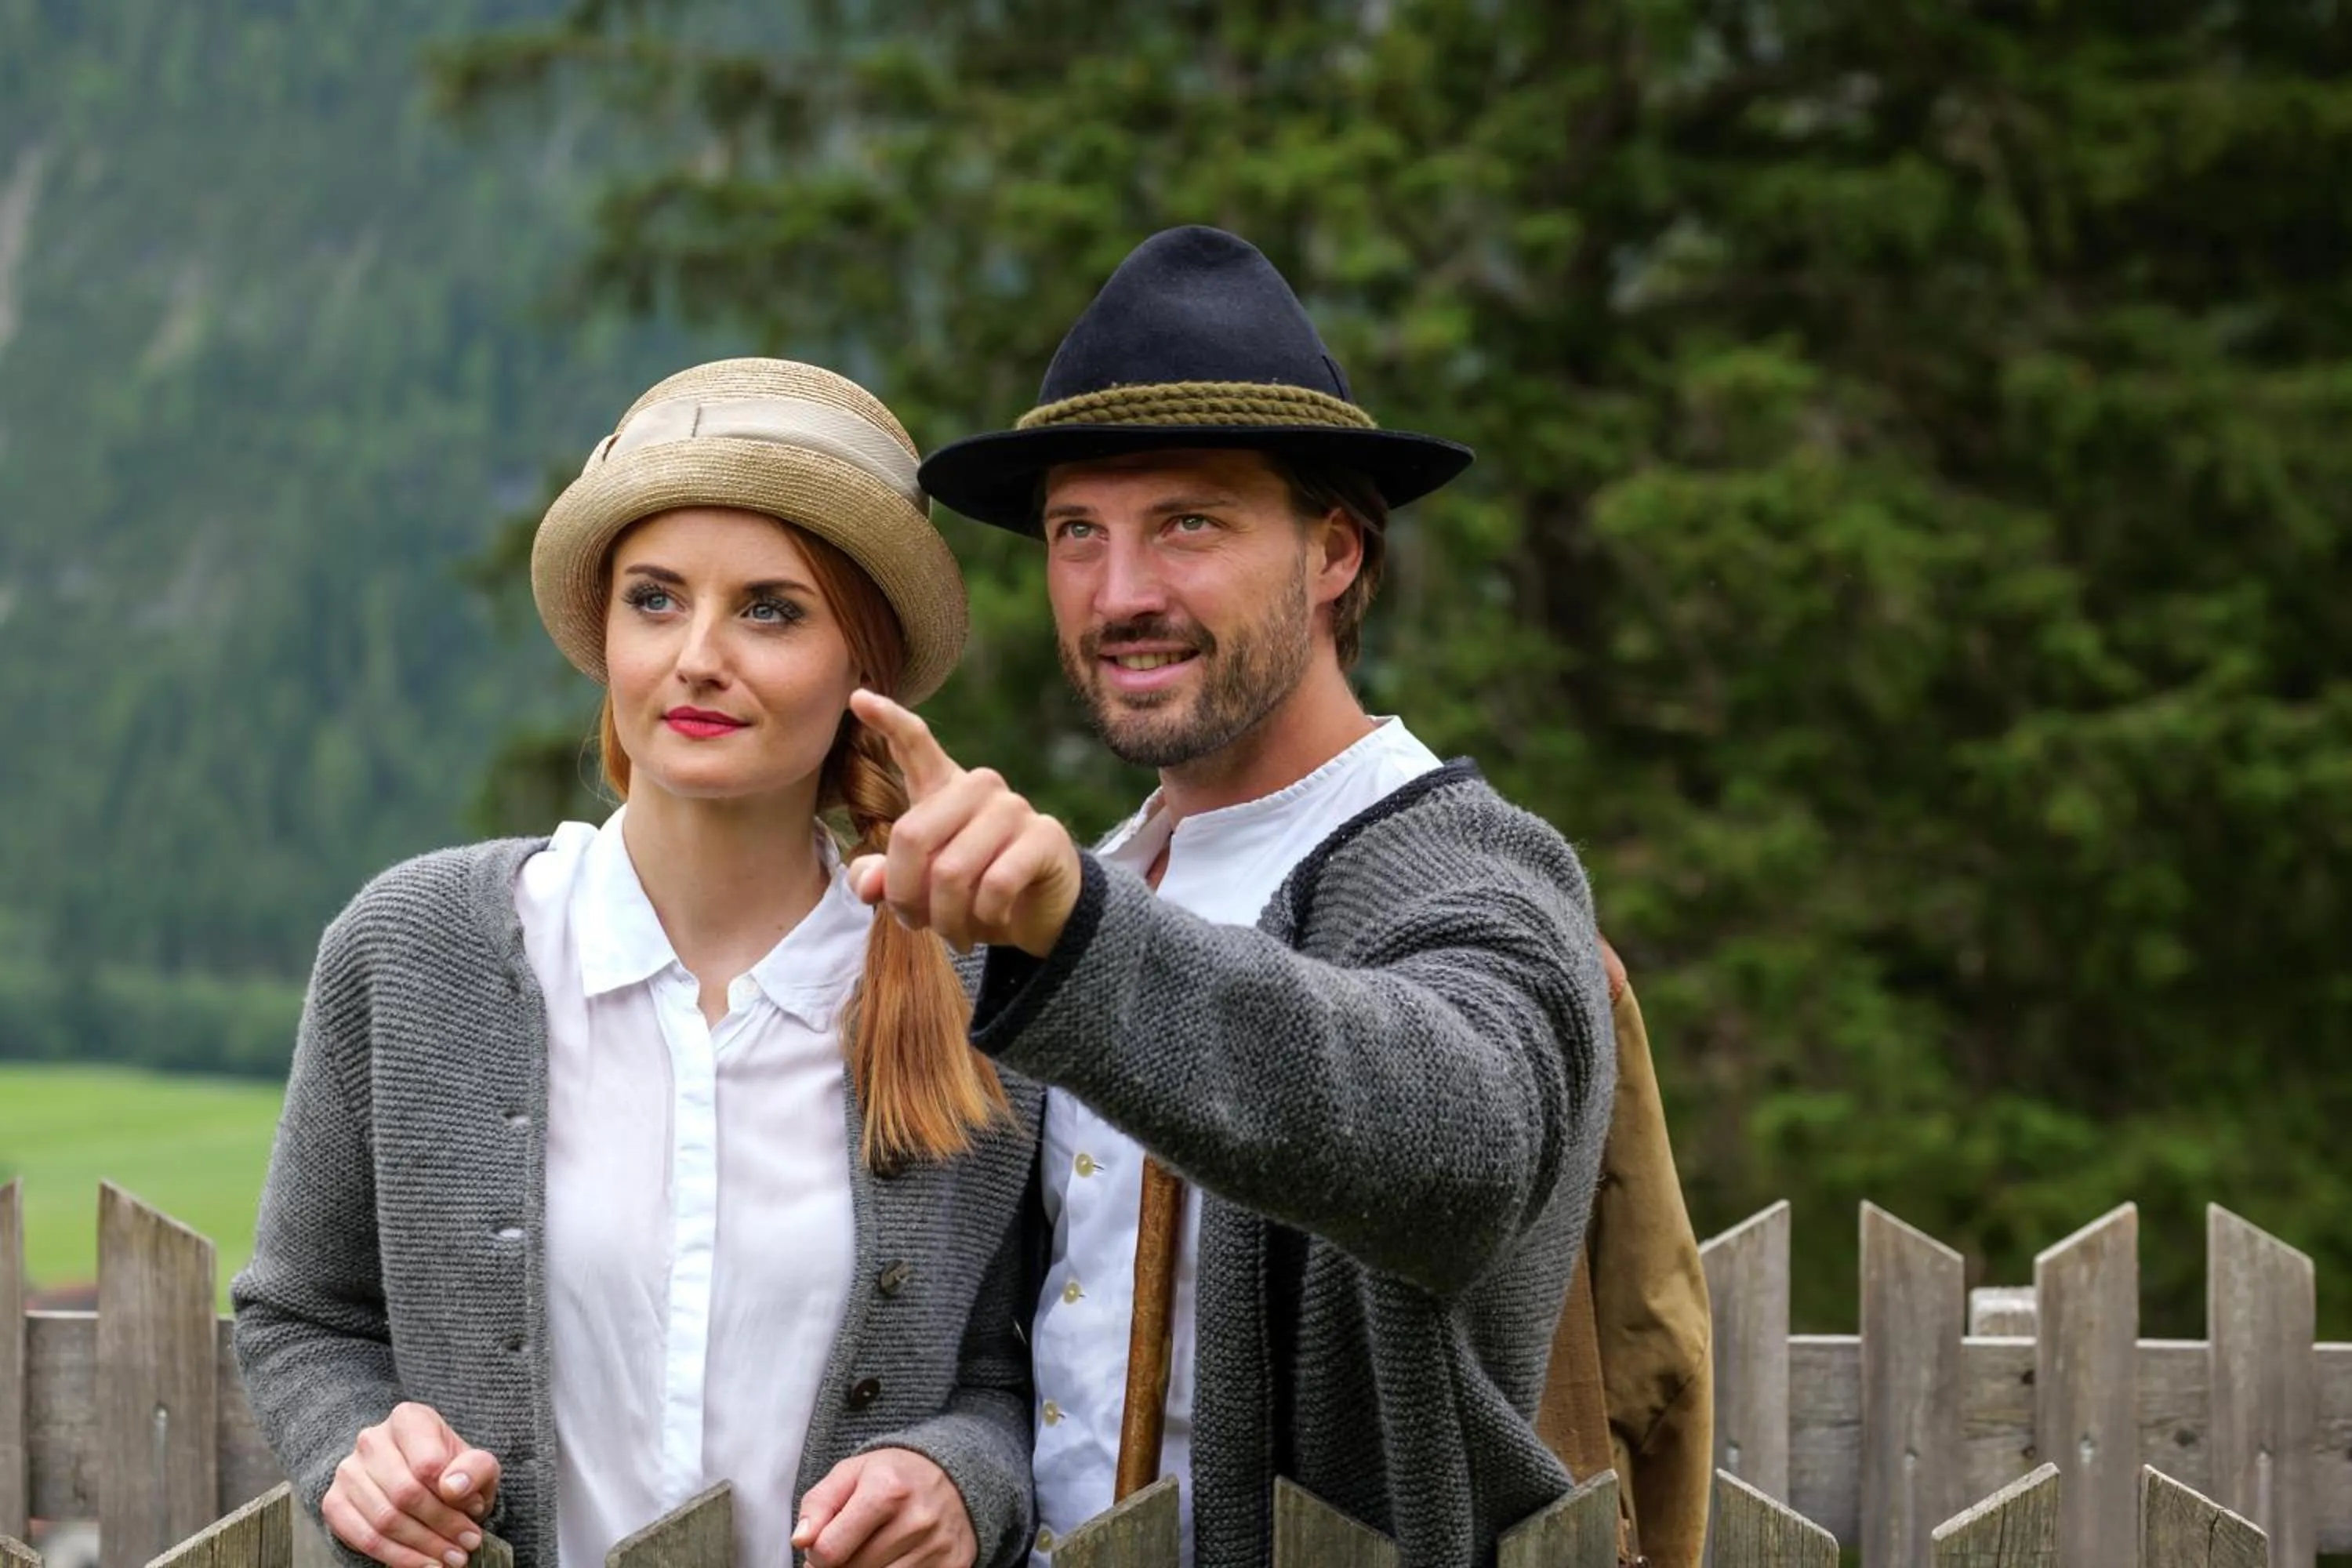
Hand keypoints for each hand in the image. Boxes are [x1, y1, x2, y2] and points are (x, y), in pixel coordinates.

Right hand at [321, 1401, 499, 1567]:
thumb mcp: (476, 1464)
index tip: (476, 1514)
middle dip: (441, 1527)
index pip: (428, 1463)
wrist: (412, 1479)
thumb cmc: (450, 1469)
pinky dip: (397, 1557)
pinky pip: (364, 1538)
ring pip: (384, 1519)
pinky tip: (422, 1565)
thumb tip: (453, 1488)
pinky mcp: (334, 1502)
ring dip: (421, 1547)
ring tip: (450, 1559)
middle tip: (466, 1547)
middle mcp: (371, 1440)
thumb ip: (475, 1468)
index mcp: (408, 1419)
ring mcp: (348, 1471)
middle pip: (406, 1493)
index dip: (454, 1496)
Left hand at [792, 1447, 977, 1567]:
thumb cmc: (895, 1476)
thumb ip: (818, 1504)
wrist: (956, 1476)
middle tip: (848, 1546)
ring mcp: (937, 1548)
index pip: (829, 1552)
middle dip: (839, 1565)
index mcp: (887, 1490)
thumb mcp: (851, 1473)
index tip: (824, 1543)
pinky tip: (894, 1558)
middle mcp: (916, 1520)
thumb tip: (801, 1540)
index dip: (816, 1554)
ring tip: (870, 1552)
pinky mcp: (953, 1566)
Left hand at [846, 689, 1082, 956]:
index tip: (858, 697)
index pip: (914, 745)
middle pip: (913, 835)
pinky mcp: (1044, 836)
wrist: (1041, 914)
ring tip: (953, 934)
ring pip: (952, 869)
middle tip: (916, 924)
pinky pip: (994, 884)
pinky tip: (990, 923)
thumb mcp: (921, 891)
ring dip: (945, 917)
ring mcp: (1014, 808)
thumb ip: (886, 882)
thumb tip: (865, 885)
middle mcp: (979, 787)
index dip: (887, 721)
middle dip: (905, 894)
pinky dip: (983, 917)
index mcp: (944, 789)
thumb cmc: (972, 894)